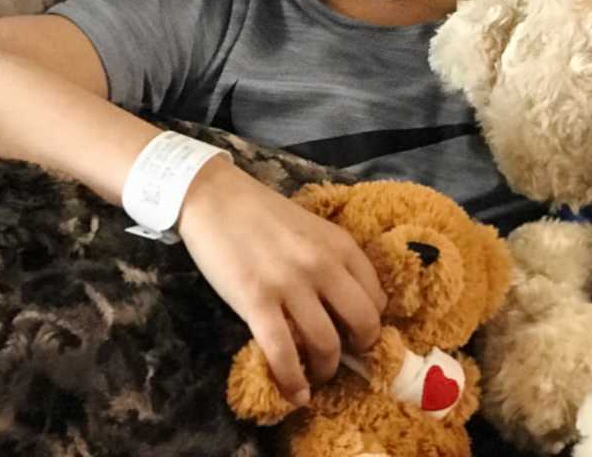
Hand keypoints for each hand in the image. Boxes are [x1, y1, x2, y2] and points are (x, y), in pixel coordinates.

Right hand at [179, 160, 386, 405]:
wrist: (213, 198)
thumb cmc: (262, 214)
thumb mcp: (311, 230)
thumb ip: (331, 262)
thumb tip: (344, 309)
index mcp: (340, 244)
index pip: (377, 298)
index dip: (371, 325)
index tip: (357, 337)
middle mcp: (323, 264)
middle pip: (363, 324)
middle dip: (358, 351)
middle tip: (343, 358)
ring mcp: (290, 284)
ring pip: (327, 344)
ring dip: (325, 370)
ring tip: (315, 376)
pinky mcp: (256, 301)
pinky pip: (283, 353)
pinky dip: (292, 381)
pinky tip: (294, 393)